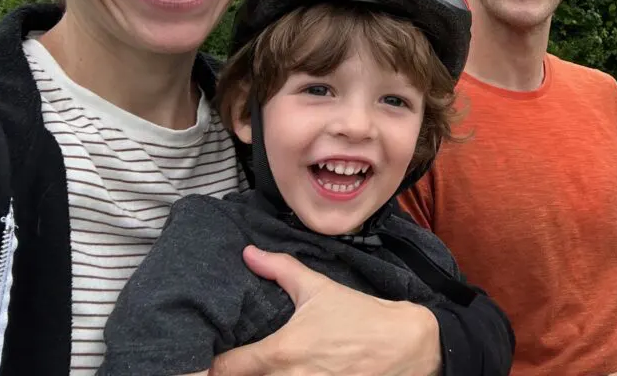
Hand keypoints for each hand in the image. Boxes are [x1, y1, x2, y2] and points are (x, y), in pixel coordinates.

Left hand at [209, 246, 441, 375]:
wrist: (403, 346)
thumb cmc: (359, 316)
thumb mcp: (319, 289)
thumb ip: (280, 270)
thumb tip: (249, 253)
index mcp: (280, 352)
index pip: (224, 369)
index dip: (215, 364)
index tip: (213, 356)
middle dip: (239, 373)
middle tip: (239, 361)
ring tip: (262, 368)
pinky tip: (291, 373)